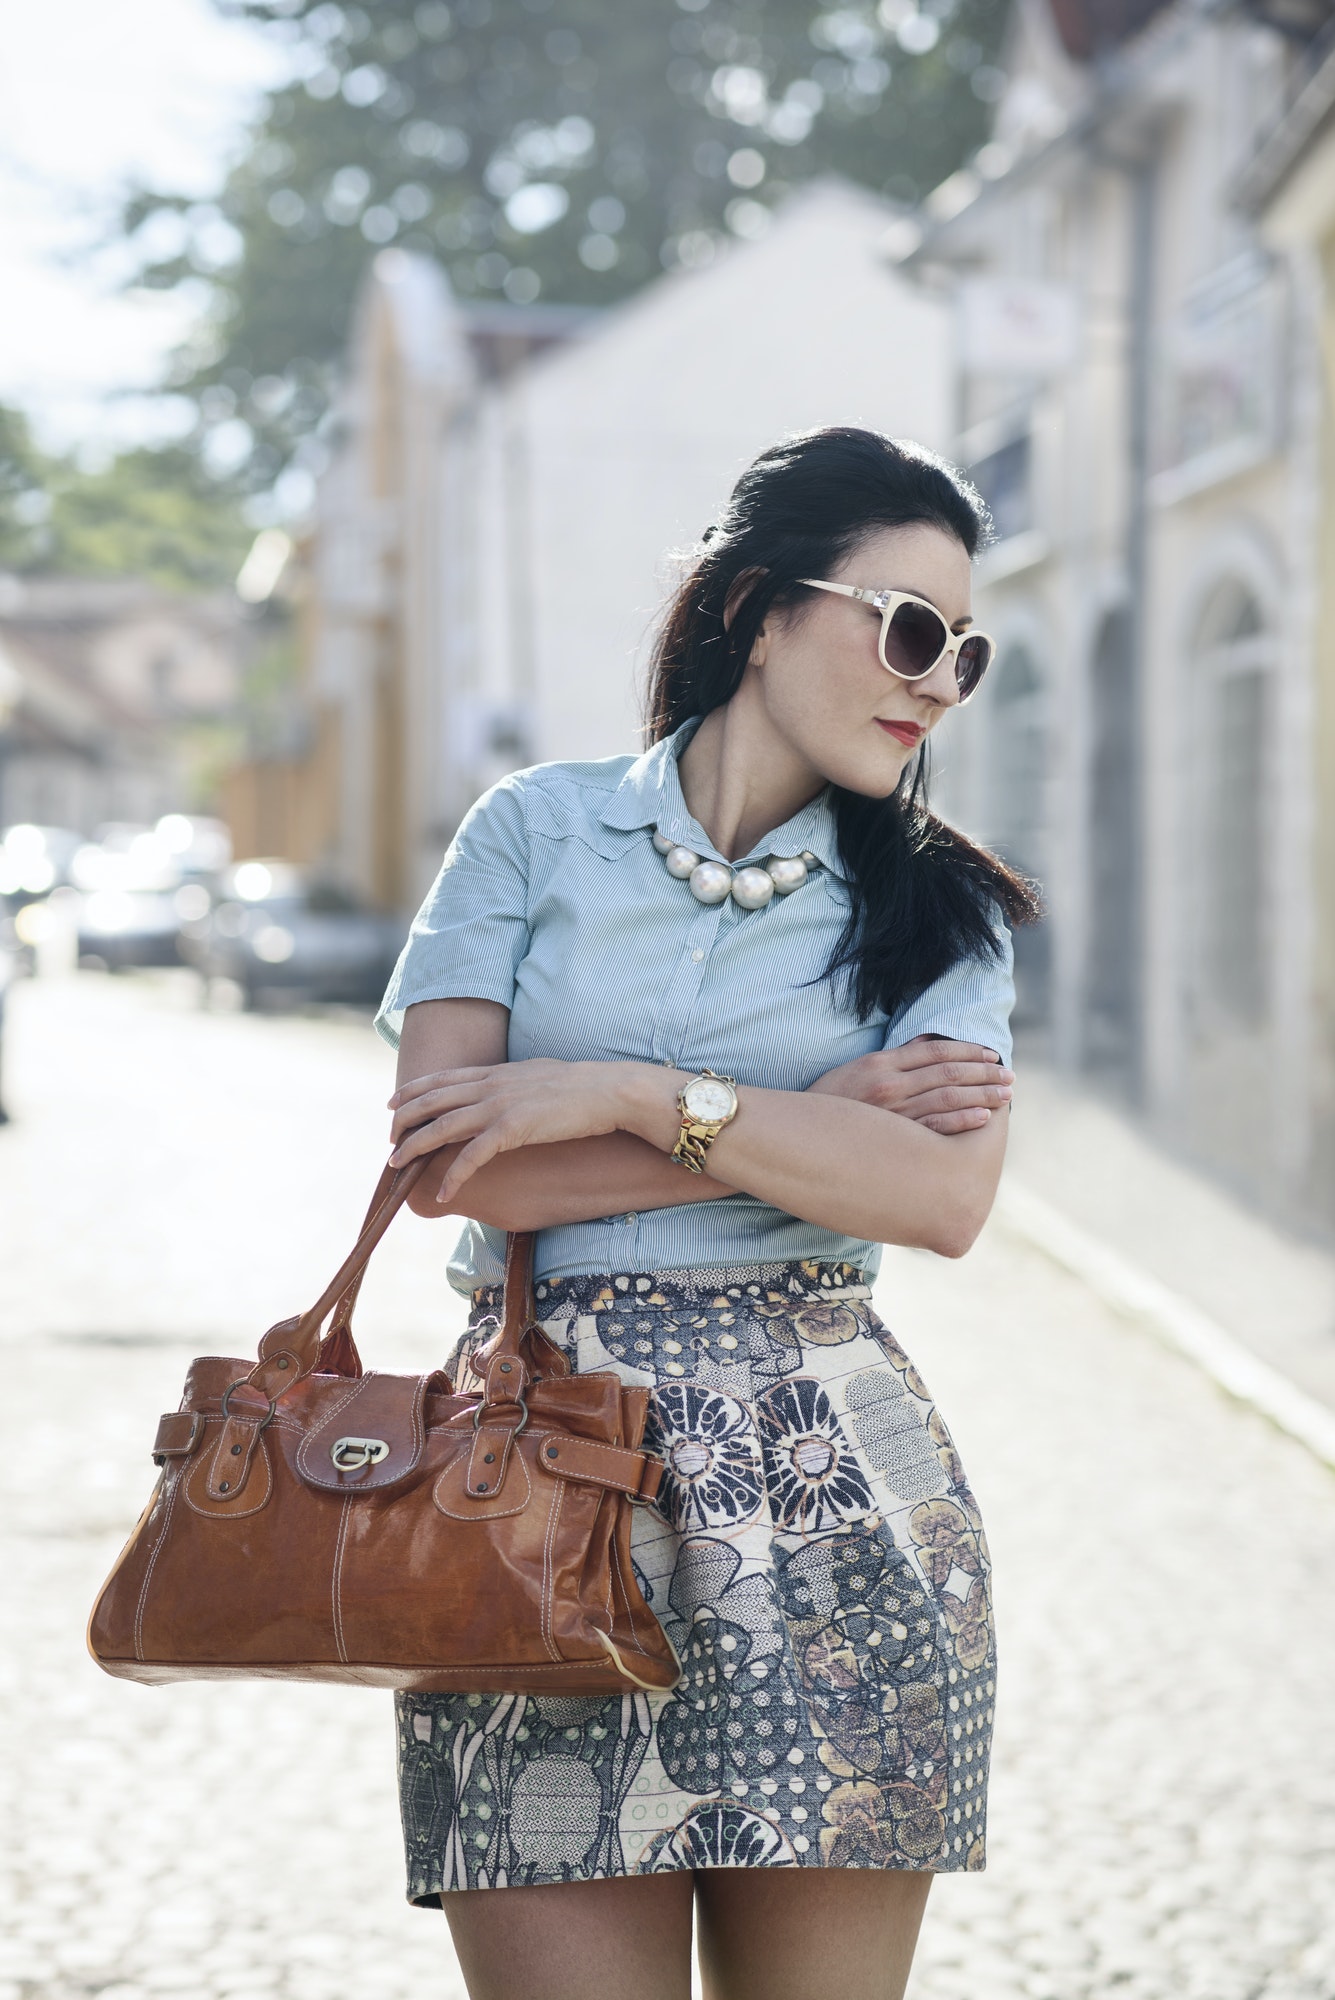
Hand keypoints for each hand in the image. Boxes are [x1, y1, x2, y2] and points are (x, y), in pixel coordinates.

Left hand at [388, 1059, 636, 1203]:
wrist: (607, 1090)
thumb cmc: (580, 1087)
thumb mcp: (536, 1076)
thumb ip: (511, 1083)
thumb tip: (501, 1090)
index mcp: (495, 1072)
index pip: (441, 1078)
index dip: (412, 1091)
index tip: (392, 1104)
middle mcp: (491, 1086)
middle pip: (432, 1101)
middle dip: (403, 1121)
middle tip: (388, 1141)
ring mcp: (499, 1106)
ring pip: (442, 1127)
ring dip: (415, 1148)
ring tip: (397, 1166)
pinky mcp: (513, 1129)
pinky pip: (472, 1157)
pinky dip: (453, 1176)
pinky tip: (443, 1193)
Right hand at [807, 1037, 1012, 1134]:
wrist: (797, 1135)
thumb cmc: (829, 1101)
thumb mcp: (857, 1070)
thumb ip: (893, 1059)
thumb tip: (925, 1045)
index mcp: (883, 1063)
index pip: (936, 1051)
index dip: (968, 1050)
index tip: (991, 1054)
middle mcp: (891, 1084)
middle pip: (949, 1073)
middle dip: (984, 1072)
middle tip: (1009, 1075)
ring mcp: (894, 1113)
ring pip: (948, 1098)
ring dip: (982, 1094)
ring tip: (1006, 1094)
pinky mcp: (894, 1139)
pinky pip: (935, 1128)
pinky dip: (962, 1120)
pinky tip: (983, 1117)